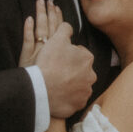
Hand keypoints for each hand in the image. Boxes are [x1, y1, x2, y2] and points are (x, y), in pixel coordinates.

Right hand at [20, 0, 94, 117]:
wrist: (41, 88)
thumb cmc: (49, 63)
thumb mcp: (56, 39)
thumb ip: (65, 29)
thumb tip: (69, 27)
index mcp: (87, 59)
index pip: (80, 54)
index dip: (68, 55)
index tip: (58, 59)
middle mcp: (91, 75)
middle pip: (81, 70)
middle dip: (71, 70)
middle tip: (57, 72)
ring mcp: (86, 91)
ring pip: (79, 85)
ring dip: (71, 84)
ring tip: (57, 84)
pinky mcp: (79, 104)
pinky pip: (75, 100)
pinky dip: (69, 98)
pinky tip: (59, 94)